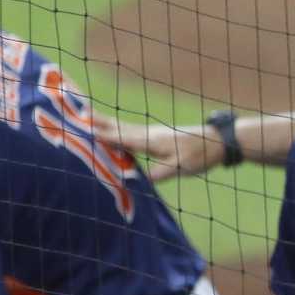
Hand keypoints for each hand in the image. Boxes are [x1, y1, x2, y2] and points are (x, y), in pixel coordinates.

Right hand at [91, 114, 223, 182]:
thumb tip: (138, 180)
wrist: (218, 142)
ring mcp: (152, 133)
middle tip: (75, 114)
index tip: (81, 129)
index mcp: (150, 141)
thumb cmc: (200, 155)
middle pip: (118, 127)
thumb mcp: (180, 168)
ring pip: (123, 127)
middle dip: (97, 122)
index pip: (121, 137)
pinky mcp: (156, 136)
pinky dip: (117, 129)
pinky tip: (114, 130)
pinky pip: (131, 131)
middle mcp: (148, 134)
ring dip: (105, 123)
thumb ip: (160, 173)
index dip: (102, 135)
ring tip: (87, 116)